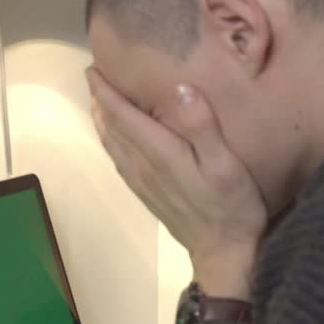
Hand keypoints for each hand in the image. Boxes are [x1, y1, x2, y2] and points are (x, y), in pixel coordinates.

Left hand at [88, 67, 267, 299]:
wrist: (224, 254)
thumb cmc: (231, 206)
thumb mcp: (224, 164)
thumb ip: (201, 126)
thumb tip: (180, 88)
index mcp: (161, 153)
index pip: (123, 116)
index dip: (105, 91)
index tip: (92, 68)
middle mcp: (144, 166)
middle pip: (113, 129)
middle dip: (100, 101)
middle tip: (94, 77)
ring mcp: (144, 183)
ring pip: (113, 146)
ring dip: (103, 122)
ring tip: (99, 103)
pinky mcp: (148, 195)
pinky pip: (121, 163)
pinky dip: (112, 144)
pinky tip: (116, 142)